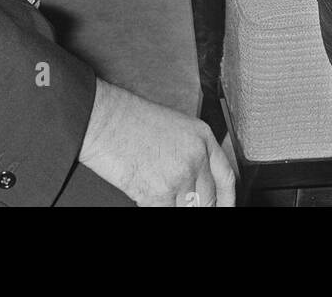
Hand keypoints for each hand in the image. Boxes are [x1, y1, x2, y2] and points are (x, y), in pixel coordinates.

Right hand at [80, 79, 235, 206]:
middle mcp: (196, 157)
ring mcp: (180, 177)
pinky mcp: (160, 193)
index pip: (226, 178)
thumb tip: (194, 183)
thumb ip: (190, 153)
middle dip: (194, 205)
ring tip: (153, 186)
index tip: (224, 208)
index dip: (227, 200)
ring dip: (170, 204)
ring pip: (185, 209)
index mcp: (202, 137)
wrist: (104, 120)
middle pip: (207, 199)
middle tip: (176, 198)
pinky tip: (143, 193)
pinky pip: (164, 211)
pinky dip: (153, 205)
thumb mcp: (172, 128)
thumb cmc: (129, 119)